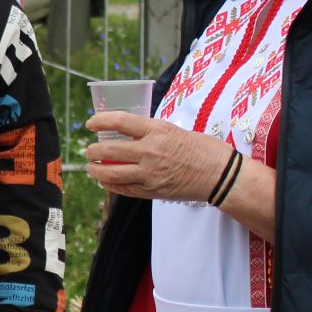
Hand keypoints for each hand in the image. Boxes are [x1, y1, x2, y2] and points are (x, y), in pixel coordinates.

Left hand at [82, 113, 230, 202]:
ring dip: (95, 170)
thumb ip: (153, 132)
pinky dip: (111, 185)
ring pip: (111, 173)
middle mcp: (151, 151)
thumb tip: (131, 133)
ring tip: (91, 167)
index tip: (90, 123)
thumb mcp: (176, 131)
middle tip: (89, 150)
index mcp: (158, 131)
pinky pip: (124, 189)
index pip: (120, 121)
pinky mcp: (153, 191)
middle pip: (109, 149)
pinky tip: (106, 182)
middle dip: (93, 150)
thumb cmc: (204, 150)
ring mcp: (150, 174)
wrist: (221, 175)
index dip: (101, 120)